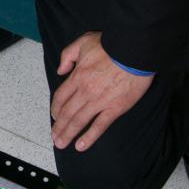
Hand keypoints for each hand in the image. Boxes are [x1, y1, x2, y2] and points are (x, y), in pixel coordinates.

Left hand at [50, 31, 153, 151]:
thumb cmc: (111, 45)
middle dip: (59, 127)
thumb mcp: (83, 42)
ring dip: (68, 134)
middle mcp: (85, 91)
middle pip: (67, 113)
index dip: (55, 108)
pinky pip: (99, 126)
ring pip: (79, 121)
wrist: (134, 51)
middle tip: (55, 137)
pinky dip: (89, 137)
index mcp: (77, 76)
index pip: (60, 97)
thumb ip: (67, 55)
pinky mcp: (115, 108)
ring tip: (61, 144)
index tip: (54, 116)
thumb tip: (60, 70)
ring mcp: (99, 101)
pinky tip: (81, 145)